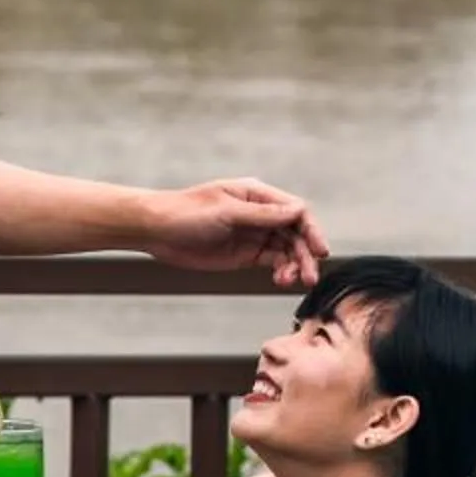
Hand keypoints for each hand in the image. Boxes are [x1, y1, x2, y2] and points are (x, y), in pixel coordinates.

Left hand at [144, 178, 327, 287]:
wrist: (156, 230)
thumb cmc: (186, 212)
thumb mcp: (226, 211)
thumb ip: (262, 214)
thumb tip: (297, 212)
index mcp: (257, 195)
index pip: (295, 210)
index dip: (311, 229)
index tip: (319, 250)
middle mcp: (260, 214)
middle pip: (295, 232)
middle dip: (305, 253)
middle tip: (309, 275)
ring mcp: (253, 234)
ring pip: (286, 250)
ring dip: (294, 265)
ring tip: (291, 281)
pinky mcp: (245, 254)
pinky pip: (272, 262)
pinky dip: (280, 271)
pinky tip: (280, 279)